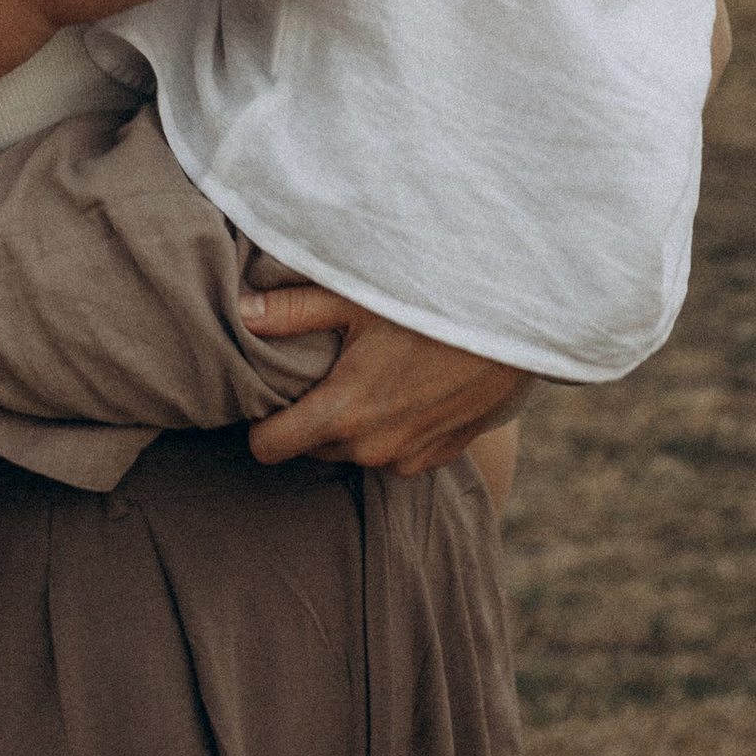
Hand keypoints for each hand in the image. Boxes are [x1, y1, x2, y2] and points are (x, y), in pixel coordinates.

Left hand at [241, 284, 526, 479]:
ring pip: (353, 453)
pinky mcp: (438, 456)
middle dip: (309, 419)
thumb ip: (293, 311)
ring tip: (367, 376)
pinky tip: (404, 390)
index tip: (271, 396)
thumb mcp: (358, 297)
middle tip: (323, 373)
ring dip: (352, 426)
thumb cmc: (432, 304)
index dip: (261, 423)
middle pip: (310, 449)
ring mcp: (407, 457)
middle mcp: (371, 447)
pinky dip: (390, 431)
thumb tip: (239, 314)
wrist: (515, 325)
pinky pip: (394, 455)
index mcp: (342, 412)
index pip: (268, 448)